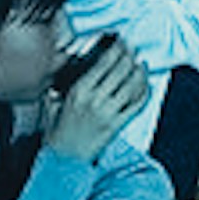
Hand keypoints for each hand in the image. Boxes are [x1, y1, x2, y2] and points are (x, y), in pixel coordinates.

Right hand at [47, 46, 147, 162]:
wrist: (63, 157)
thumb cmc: (58, 130)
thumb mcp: (53, 102)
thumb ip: (59, 84)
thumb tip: (64, 68)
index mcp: (79, 90)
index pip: (104, 62)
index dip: (116, 48)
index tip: (121, 41)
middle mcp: (95, 99)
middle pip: (121, 70)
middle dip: (130, 55)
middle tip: (133, 48)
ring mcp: (108, 113)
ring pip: (132, 85)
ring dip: (140, 71)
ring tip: (141, 63)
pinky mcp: (117, 125)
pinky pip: (137, 104)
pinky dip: (144, 91)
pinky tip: (145, 84)